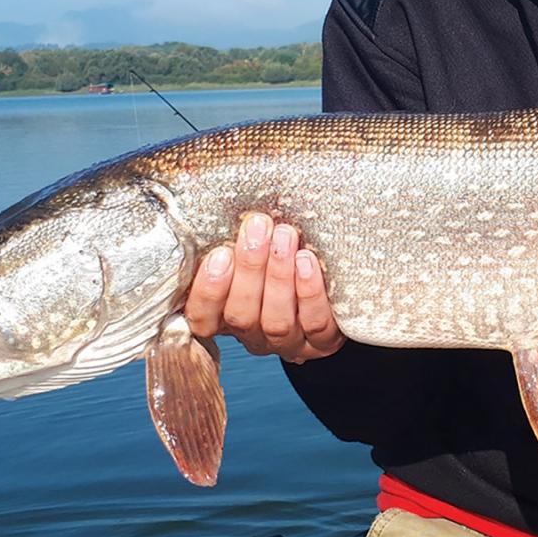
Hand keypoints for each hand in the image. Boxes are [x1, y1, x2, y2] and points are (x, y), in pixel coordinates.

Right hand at [184, 211, 344, 362]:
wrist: (335, 285)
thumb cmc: (279, 253)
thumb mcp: (251, 247)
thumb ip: (237, 237)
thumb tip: (222, 193)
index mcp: (225, 316)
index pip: (202, 317)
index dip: (208, 290)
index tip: (220, 254)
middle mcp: (253, 335)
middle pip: (241, 315)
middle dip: (249, 269)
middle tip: (258, 227)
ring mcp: (287, 343)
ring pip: (276, 321)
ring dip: (279, 276)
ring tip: (285, 236)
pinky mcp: (322, 343)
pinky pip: (315, 325)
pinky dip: (310, 294)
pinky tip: (307, 262)